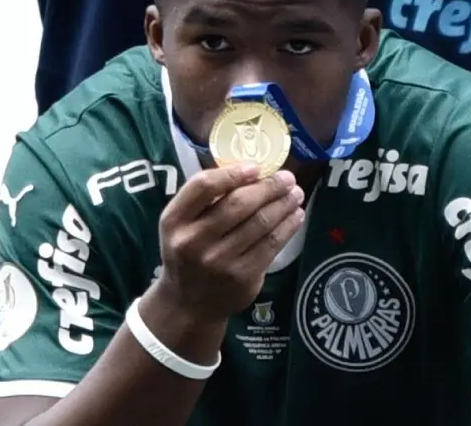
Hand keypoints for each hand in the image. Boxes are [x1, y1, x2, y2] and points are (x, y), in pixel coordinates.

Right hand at [154, 164, 304, 321]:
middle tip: (287, 178)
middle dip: (269, 187)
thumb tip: (251, 170)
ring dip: (284, 204)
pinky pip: (271, 245)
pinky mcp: (242, 277)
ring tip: (296, 194)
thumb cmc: (188, 250)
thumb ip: (205, 198)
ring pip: (260, 223)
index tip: (256, 167)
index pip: (203, 187)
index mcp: (174, 220)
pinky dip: (288, 227)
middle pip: (238, 204)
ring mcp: (219, 262)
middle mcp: (193, 241)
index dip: (232, 173)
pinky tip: (295, 216)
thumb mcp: (180, 223)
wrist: (188, 303)